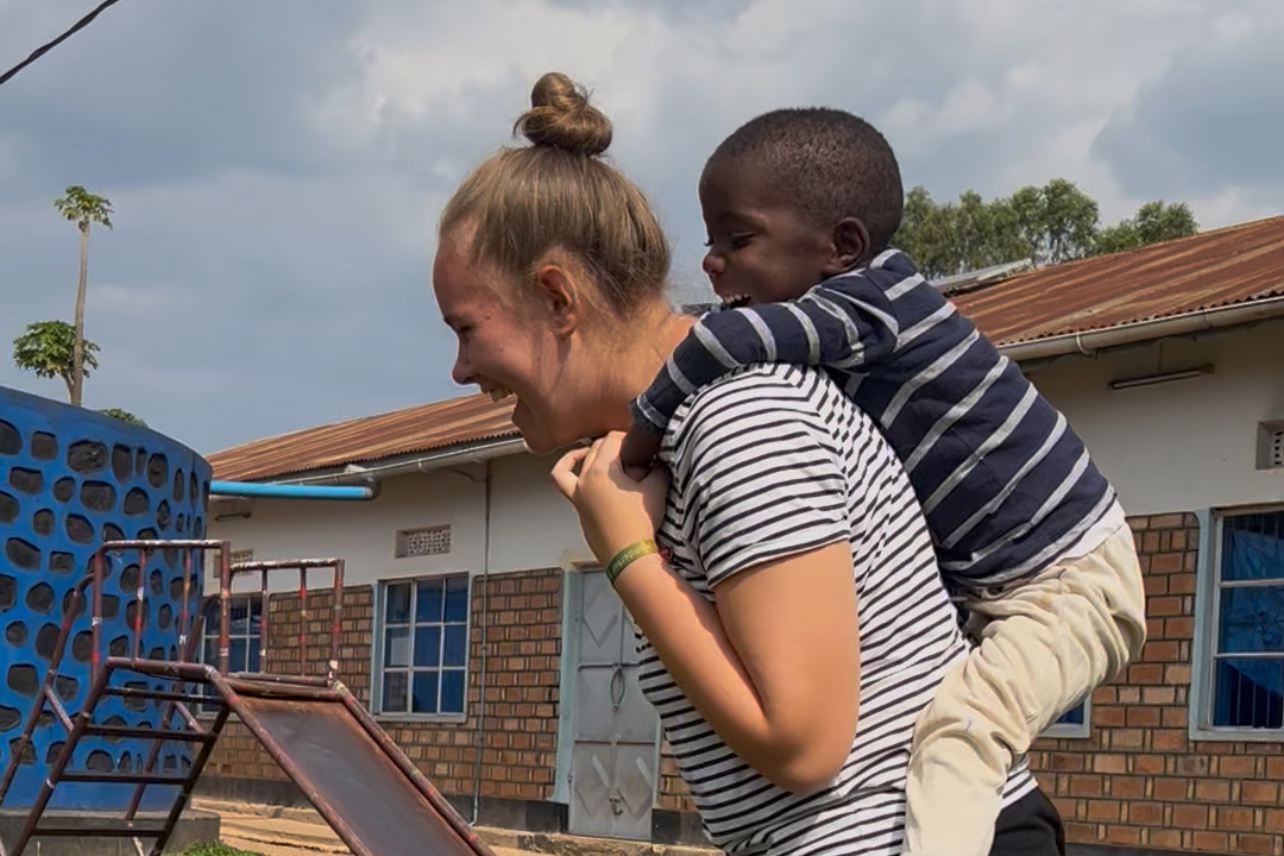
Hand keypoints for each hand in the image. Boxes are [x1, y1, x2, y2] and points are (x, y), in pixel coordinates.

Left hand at [551, 431, 669, 563]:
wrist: (629, 557)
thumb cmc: (641, 522)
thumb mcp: (656, 488)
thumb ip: (658, 468)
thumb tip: (658, 461)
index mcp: (601, 470)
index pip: (612, 439)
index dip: (629, 437)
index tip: (641, 444)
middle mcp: (584, 480)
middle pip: (595, 449)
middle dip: (613, 446)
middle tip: (631, 452)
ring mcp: (578, 496)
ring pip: (571, 466)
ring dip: (578, 456)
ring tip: (590, 453)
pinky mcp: (580, 511)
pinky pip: (567, 487)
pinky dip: (572, 477)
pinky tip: (584, 479)